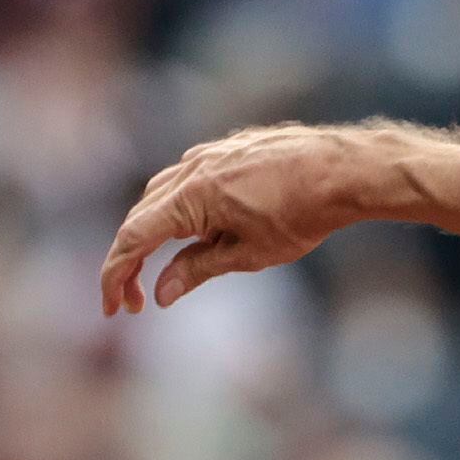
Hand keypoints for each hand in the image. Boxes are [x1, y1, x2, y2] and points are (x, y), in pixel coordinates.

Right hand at [100, 123, 383, 317]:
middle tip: (134, 301)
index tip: (113, 309)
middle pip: (140, 218)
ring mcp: (207, 155)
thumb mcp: (248, 254)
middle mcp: (190, 169)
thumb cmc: (304, 214)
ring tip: (159, 271)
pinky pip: (185, 180)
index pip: (132, 239)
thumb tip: (161, 293)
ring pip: (160, 196)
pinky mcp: (225, 151)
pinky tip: (194, 232)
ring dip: (151, 234)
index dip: (115, 276)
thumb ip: (198, 270)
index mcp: (189, 198)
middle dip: (130, 262)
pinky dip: (175, 210)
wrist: (345, 170)